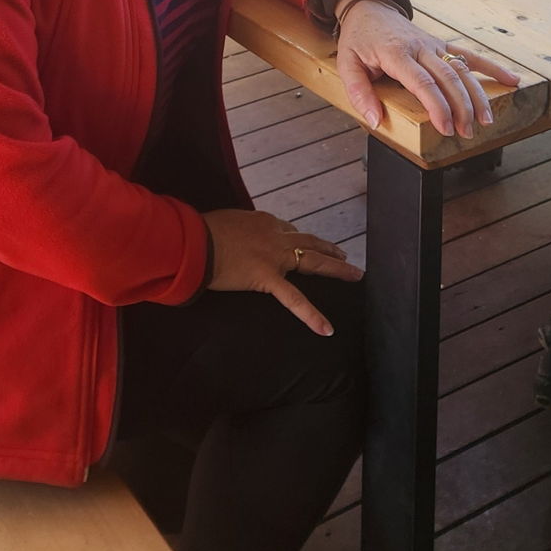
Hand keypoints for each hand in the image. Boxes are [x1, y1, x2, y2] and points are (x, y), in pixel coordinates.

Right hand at [203, 208, 360, 333]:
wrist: (196, 241)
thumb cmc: (202, 231)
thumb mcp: (224, 222)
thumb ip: (236, 229)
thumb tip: (232, 236)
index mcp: (264, 222)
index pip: (287, 230)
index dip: (297, 239)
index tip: (301, 244)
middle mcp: (275, 235)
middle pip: (309, 241)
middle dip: (328, 249)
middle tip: (344, 255)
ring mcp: (275, 256)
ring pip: (312, 261)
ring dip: (336, 268)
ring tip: (354, 275)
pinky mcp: (268, 277)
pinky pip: (293, 299)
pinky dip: (311, 315)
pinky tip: (326, 329)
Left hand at [334, 0, 509, 137]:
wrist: (370, 7)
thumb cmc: (359, 38)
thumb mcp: (347, 64)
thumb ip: (360, 92)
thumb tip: (376, 120)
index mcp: (397, 53)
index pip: (423, 82)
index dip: (437, 106)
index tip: (445, 128)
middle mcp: (420, 47)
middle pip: (448, 77)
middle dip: (461, 107)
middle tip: (467, 133)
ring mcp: (434, 45)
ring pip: (462, 69)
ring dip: (477, 95)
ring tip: (487, 120)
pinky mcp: (442, 45)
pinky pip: (470, 56)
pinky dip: (492, 68)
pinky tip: (512, 80)